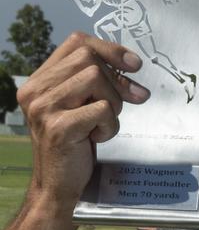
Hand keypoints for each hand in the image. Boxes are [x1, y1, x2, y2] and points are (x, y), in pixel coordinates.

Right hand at [17, 32, 149, 216]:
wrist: (59, 187)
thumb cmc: (75, 144)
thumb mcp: (81, 105)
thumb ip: (94, 81)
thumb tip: (132, 65)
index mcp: (38, 81)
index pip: (76, 42)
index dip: (109, 49)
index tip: (134, 65)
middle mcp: (35, 90)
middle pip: (89, 59)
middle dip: (117, 79)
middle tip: (134, 99)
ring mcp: (43, 108)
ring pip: (96, 78)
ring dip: (113, 103)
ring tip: (103, 124)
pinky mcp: (58, 128)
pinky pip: (103, 109)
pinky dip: (110, 125)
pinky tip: (98, 139)